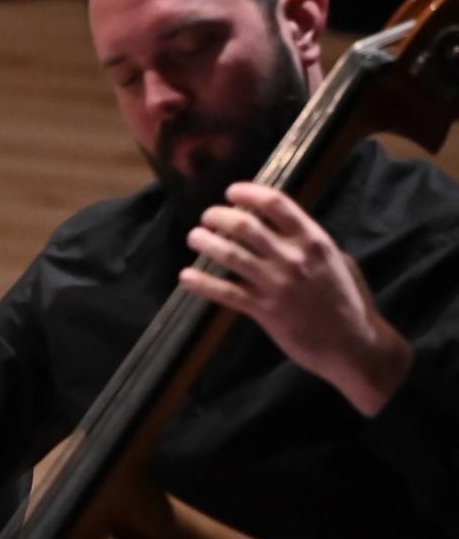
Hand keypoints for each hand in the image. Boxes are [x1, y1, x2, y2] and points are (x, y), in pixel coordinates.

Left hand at [181, 182, 411, 415]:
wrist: (354, 346)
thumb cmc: (349, 302)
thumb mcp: (338, 262)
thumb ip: (311, 244)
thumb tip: (287, 229)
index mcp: (314, 241)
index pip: (276, 203)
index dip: (248, 193)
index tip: (231, 192)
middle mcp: (294, 258)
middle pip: (245, 225)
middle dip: (219, 216)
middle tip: (207, 217)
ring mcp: (277, 284)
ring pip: (230, 254)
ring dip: (205, 242)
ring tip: (194, 237)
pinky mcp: (264, 310)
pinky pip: (224, 292)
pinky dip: (201, 283)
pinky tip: (185, 276)